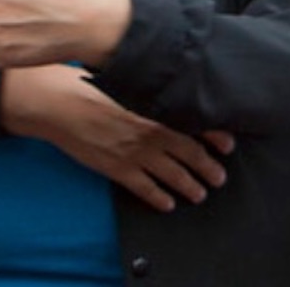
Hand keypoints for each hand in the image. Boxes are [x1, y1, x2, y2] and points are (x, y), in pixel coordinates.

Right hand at [1, 65, 234, 212]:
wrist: (61, 104)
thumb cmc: (94, 87)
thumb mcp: (131, 85)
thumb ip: (155, 95)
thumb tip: (174, 96)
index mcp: (158, 108)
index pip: (197, 124)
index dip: (216, 137)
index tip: (228, 146)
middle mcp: (153, 132)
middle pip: (190, 154)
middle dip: (208, 168)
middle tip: (219, 178)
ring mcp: (136, 152)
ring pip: (172, 175)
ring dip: (190, 186)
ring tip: (200, 193)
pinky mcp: (117, 169)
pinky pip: (145, 188)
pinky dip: (159, 197)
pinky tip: (168, 203)